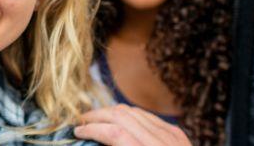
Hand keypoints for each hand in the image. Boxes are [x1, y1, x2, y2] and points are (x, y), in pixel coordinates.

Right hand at [74, 104, 190, 145]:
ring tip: (97, 119)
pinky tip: (119, 120)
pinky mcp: (176, 133)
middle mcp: (160, 143)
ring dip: (110, 112)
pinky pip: (147, 115)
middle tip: (82, 122)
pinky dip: (129, 114)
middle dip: (97, 116)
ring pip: (133, 111)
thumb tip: (94, 144)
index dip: (92, 129)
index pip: (114, 133)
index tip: (77, 132)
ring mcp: (170, 135)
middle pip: (121, 116)